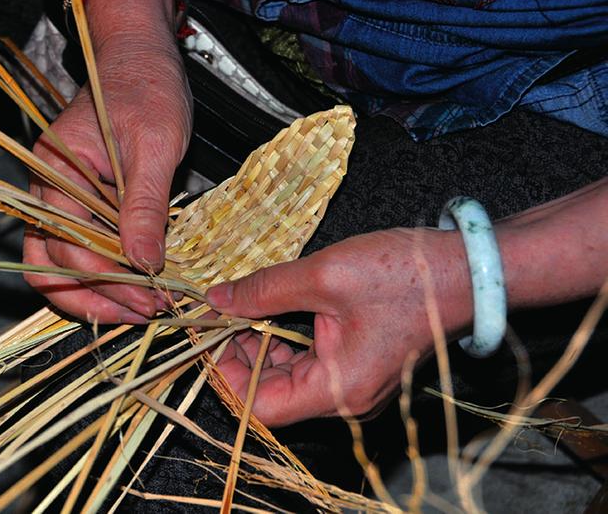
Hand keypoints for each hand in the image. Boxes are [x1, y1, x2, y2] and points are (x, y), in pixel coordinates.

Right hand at [23, 0, 191, 322]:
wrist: (142, 58)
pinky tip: (143, 283)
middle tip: (147, 313)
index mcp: (54, 173)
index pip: (65, 246)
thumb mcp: (154, 145)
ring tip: (145, 308)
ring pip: (62, 265)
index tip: (150, 298)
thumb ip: (144, 205)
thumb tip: (143, 264)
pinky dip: (110, 272)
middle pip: (51, 266)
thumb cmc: (145, 86)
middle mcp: (48, 192)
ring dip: (100, 293)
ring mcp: (64, 200)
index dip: (107, 280)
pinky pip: (86, 249)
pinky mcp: (86, 204)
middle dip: (98, 297)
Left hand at [207, 228, 472, 426]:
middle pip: (271, 393)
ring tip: (242, 307)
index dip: (225, 376)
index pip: (259, 406)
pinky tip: (271, 310)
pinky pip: (309, 362)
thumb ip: (263, 291)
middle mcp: (344, 397)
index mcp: (336, 390)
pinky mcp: (358, 363)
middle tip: (220, 316)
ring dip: (260, 344)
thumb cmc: (407, 275)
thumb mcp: (323, 276)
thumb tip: (218, 300)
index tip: (207, 339)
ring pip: (288, 376)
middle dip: (239, 355)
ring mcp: (353, 382)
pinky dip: (284, 339)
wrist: (468, 270)